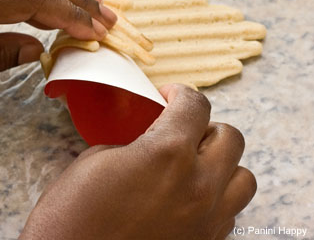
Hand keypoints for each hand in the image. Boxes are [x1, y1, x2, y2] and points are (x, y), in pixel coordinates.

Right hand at [20, 84, 256, 239]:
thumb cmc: (71, 214)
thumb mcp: (96, 160)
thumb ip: (136, 143)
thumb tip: (151, 141)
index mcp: (166, 153)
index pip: (195, 105)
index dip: (180, 93)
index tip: (169, 97)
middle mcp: (197, 186)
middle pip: (230, 137)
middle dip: (205, 125)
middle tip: (180, 128)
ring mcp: (206, 220)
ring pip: (243, 177)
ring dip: (221, 163)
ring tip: (193, 163)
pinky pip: (230, 211)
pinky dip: (217, 196)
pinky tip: (189, 195)